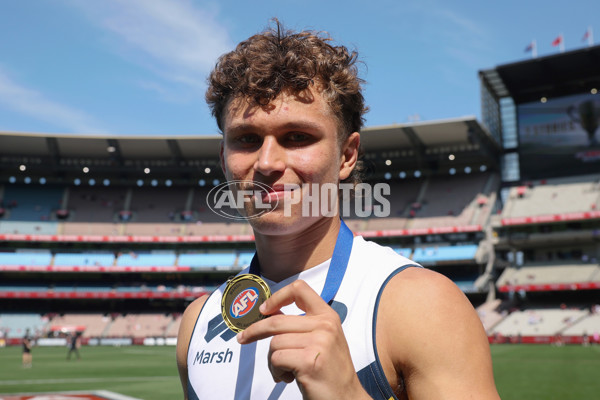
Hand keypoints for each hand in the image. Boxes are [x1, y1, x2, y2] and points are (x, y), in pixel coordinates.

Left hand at [237, 279, 369, 399]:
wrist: (346, 398)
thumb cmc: (330, 371)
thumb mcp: (324, 339)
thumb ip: (303, 325)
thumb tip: (270, 312)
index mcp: (328, 316)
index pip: (300, 289)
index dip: (277, 296)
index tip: (264, 309)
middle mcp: (325, 326)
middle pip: (277, 320)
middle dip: (255, 331)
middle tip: (243, 338)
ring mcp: (319, 342)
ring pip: (274, 343)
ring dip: (272, 361)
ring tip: (285, 371)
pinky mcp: (309, 361)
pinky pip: (276, 359)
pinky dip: (276, 371)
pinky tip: (288, 378)